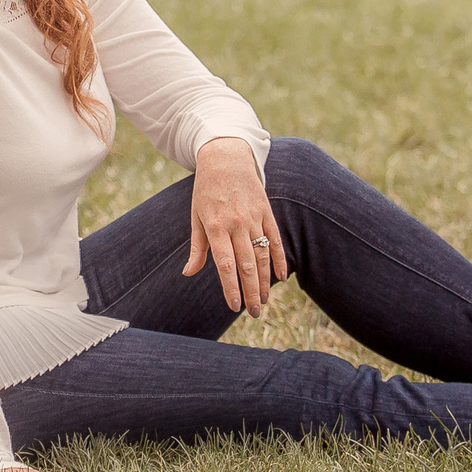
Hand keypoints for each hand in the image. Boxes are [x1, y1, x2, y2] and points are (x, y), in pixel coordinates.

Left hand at [182, 137, 287, 317]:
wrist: (226, 158)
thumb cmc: (206, 191)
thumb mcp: (196, 216)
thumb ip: (197, 247)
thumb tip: (188, 273)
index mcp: (216, 226)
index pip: (225, 265)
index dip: (231, 288)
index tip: (235, 307)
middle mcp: (237, 223)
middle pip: (247, 265)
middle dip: (251, 291)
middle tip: (254, 313)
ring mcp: (254, 217)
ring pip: (263, 255)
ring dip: (265, 281)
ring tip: (264, 301)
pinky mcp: (267, 212)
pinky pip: (276, 239)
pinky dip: (280, 259)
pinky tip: (282, 277)